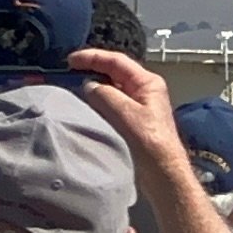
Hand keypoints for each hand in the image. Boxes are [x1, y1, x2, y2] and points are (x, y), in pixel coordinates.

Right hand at [63, 46, 188, 184]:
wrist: (163, 175)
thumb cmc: (151, 144)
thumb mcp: (126, 114)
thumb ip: (105, 95)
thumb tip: (89, 86)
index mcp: (148, 83)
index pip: (116, 61)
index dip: (92, 57)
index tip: (71, 60)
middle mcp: (144, 91)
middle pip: (114, 72)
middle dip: (92, 69)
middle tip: (69, 71)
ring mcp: (139, 106)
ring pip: (112, 88)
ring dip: (94, 86)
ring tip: (73, 86)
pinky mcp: (133, 122)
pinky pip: (112, 104)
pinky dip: (98, 102)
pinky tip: (86, 106)